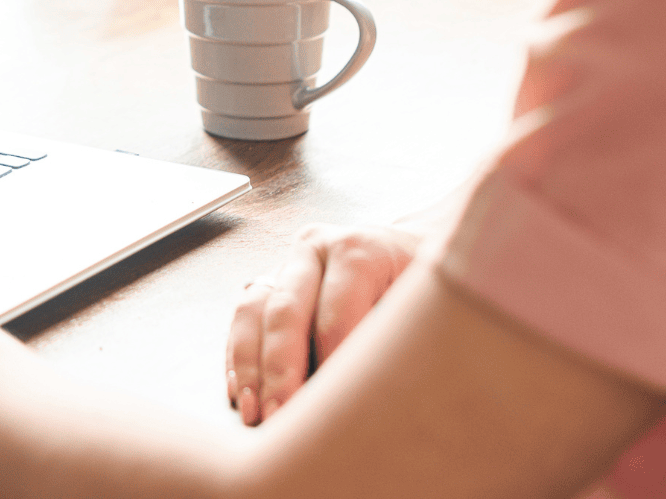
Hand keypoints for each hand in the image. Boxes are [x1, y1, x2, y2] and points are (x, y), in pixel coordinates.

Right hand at [225, 224, 420, 425]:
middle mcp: (316, 247)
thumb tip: (378, 397)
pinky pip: (243, 316)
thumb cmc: (422, 288)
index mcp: (359, 248)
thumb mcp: (427, 302)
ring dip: (249, 365)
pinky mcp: (270, 280)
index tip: (331, 408)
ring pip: (254, 309)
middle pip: (287, 310)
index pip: (337, 311)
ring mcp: (289, 262)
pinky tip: (241, 392)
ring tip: (254, 412)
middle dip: (280, 370)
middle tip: (281, 418)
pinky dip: (238, 356)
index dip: (331, 362)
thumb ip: (402, 337)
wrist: (407, 252)